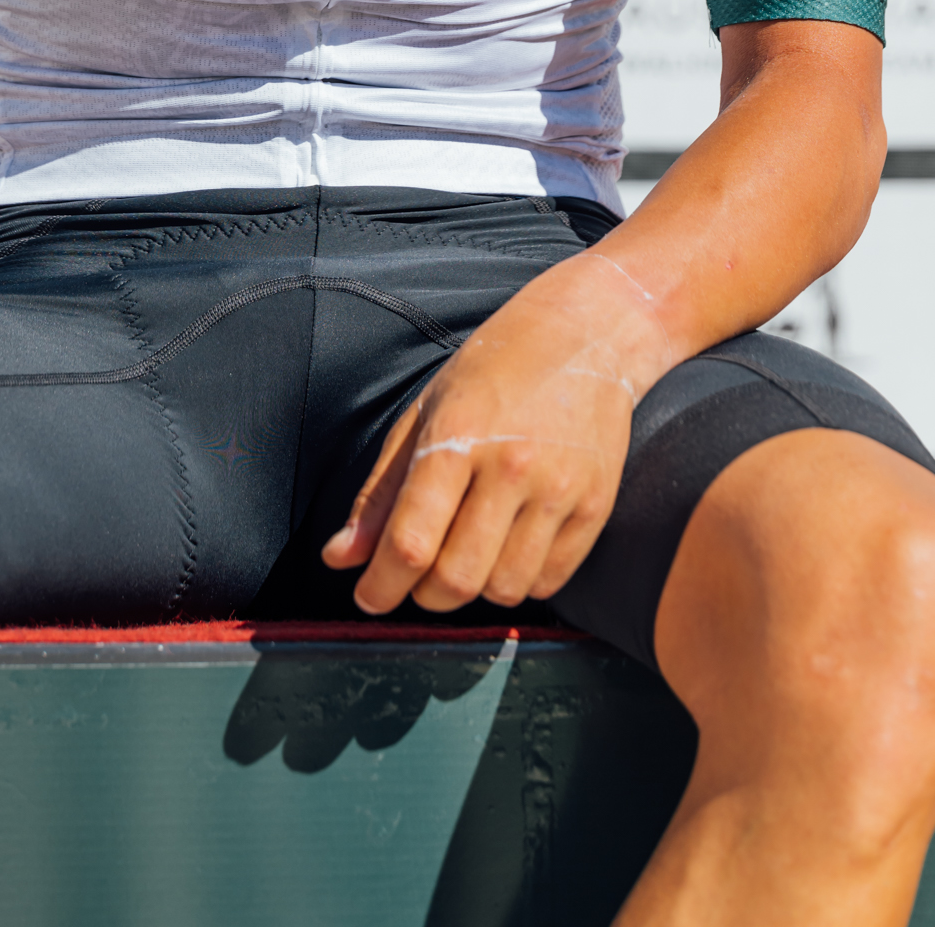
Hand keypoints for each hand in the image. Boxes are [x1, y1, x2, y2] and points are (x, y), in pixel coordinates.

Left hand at [322, 260, 657, 613]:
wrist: (584, 336)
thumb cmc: (493, 370)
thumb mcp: (423, 414)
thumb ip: (380, 492)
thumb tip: (339, 558)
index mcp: (456, 436)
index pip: (411, 541)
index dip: (381, 586)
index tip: (369, 598)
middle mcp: (511, 466)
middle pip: (456, 579)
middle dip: (422, 595)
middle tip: (415, 577)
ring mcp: (558, 489)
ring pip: (503, 590)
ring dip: (473, 590)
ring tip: (465, 554)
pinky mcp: (595, 507)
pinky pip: (548, 581)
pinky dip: (518, 583)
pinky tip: (507, 548)